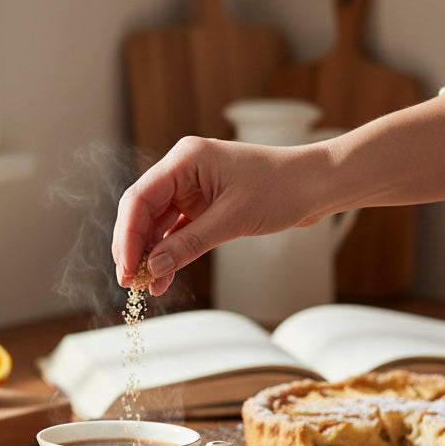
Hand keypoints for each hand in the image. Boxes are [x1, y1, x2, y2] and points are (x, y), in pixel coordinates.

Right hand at [112, 135, 319, 294]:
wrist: (317, 185)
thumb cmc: (282, 188)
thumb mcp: (233, 219)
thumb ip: (189, 244)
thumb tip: (155, 267)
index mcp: (184, 160)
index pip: (139, 199)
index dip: (127, 236)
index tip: (127, 268)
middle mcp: (182, 171)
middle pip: (141, 211)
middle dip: (134, 247)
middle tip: (130, 281)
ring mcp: (190, 188)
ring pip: (155, 224)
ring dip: (151, 255)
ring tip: (147, 285)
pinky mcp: (201, 204)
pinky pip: (175, 231)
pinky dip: (169, 253)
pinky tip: (164, 277)